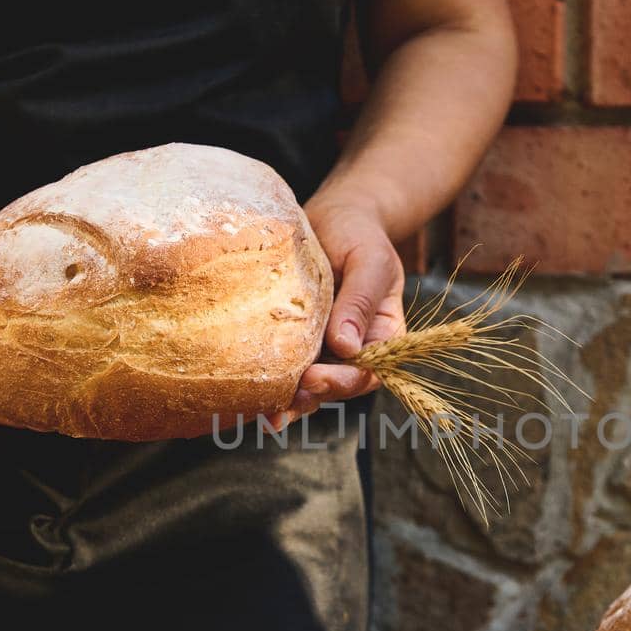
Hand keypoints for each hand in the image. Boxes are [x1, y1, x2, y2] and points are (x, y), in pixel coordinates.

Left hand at [277, 197, 407, 428]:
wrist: (333, 216)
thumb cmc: (359, 233)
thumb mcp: (369, 260)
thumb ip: (360, 301)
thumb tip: (347, 347)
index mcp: (381, 336)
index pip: (368, 371)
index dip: (344, 381)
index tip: (317, 377)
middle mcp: (352, 348)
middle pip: (336, 385)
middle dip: (311, 397)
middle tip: (285, 402)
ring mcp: (322, 346)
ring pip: (308, 383)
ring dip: (288, 401)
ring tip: (265, 413)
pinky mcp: (294, 338)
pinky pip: (284, 364)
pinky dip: (269, 381)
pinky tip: (249, 394)